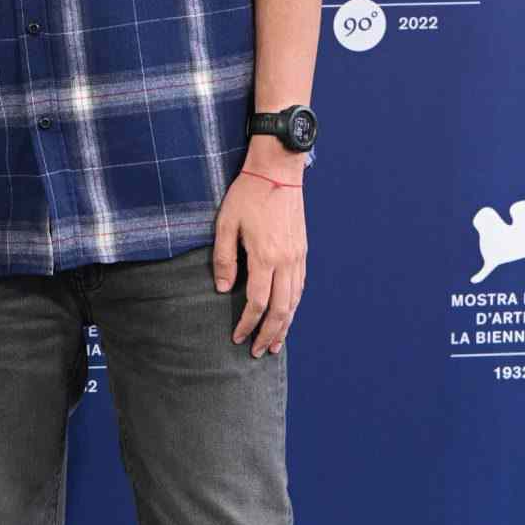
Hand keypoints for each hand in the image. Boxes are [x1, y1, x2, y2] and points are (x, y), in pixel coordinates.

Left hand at [212, 170, 306, 357]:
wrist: (278, 171)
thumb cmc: (248, 195)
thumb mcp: (225, 224)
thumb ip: (223, 259)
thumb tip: (222, 289)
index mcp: (265, 256)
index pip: (257, 302)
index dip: (247, 324)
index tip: (237, 337)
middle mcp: (286, 261)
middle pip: (281, 310)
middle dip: (269, 334)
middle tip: (258, 352)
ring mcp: (298, 257)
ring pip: (295, 302)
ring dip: (285, 326)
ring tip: (276, 343)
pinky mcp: (303, 251)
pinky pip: (300, 287)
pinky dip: (294, 307)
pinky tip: (287, 315)